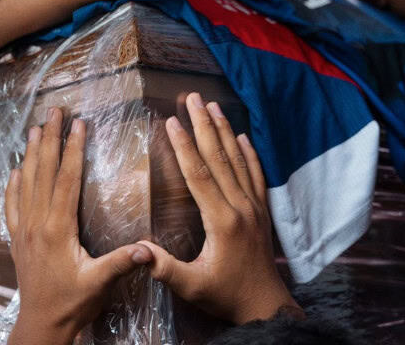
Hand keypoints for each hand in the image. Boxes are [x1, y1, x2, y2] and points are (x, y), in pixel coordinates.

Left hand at [6, 108, 154, 344]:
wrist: (42, 325)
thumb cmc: (72, 303)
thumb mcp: (99, 283)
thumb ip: (122, 261)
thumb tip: (149, 247)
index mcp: (57, 228)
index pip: (66, 180)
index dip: (72, 150)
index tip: (78, 124)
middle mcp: (36, 223)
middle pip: (43, 172)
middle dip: (49, 139)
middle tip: (53, 111)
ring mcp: (23, 230)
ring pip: (26, 182)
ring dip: (30, 154)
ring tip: (33, 128)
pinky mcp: (17, 239)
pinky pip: (12, 204)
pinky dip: (13, 184)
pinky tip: (15, 170)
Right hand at [139, 93, 301, 324]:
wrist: (265, 306)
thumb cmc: (226, 296)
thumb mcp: (193, 286)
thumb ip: (166, 269)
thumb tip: (139, 251)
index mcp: (221, 221)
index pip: (199, 175)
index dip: (184, 146)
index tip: (172, 122)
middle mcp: (240, 207)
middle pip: (219, 157)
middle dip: (204, 125)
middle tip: (194, 98)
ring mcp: (254, 207)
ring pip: (238, 160)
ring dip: (225, 131)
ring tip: (214, 106)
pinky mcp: (261, 211)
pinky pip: (256, 174)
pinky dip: (249, 152)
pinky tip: (243, 137)